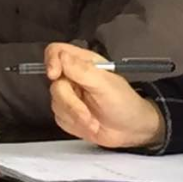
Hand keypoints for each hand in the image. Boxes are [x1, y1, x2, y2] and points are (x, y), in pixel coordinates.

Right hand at [46, 43, 164, 148]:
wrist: (131, 129)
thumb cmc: (124, 102)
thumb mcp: (105, 84)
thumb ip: (82, 70)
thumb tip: (61, 55)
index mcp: (84, 62)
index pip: (56, 52)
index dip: (51, 61)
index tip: (54, 75)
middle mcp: (74, 77)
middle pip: (54, 85)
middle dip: (71, 104)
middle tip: (86, 114)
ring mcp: (70, 96)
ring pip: (56, 104)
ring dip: (76, 117)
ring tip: (94, 122)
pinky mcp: (68, 114)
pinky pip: (60, 118)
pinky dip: (75, 125)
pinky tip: (90, 125)